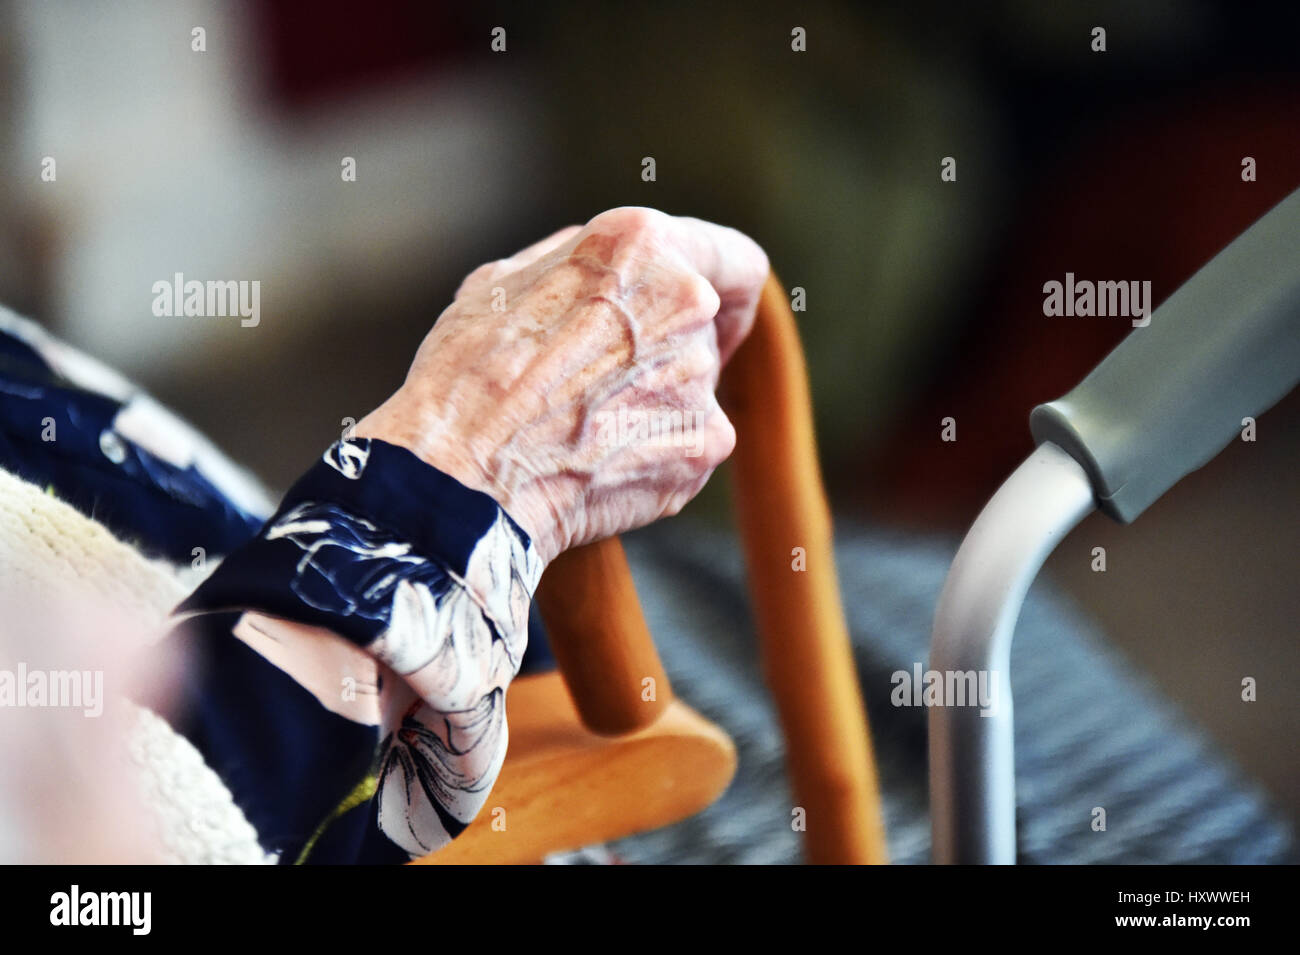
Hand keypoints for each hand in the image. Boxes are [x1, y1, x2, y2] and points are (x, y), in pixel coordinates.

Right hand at [355, 206, 767, 563]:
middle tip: (609, 381)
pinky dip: (653, 454)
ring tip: (582, 426)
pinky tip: (597, 462)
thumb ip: (580, 262)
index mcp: (641, 245)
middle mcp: (686, 302)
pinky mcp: (703, 445)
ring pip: (693, 388)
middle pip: (706, 329)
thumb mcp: (504, 281)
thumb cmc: (468, 375)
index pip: (734, 259)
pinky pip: (688, 444)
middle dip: (667, 349)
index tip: (716, 314)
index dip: (727, 288)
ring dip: (654, 403)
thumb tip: (616, 270)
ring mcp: (699, 379)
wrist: (462, 477)